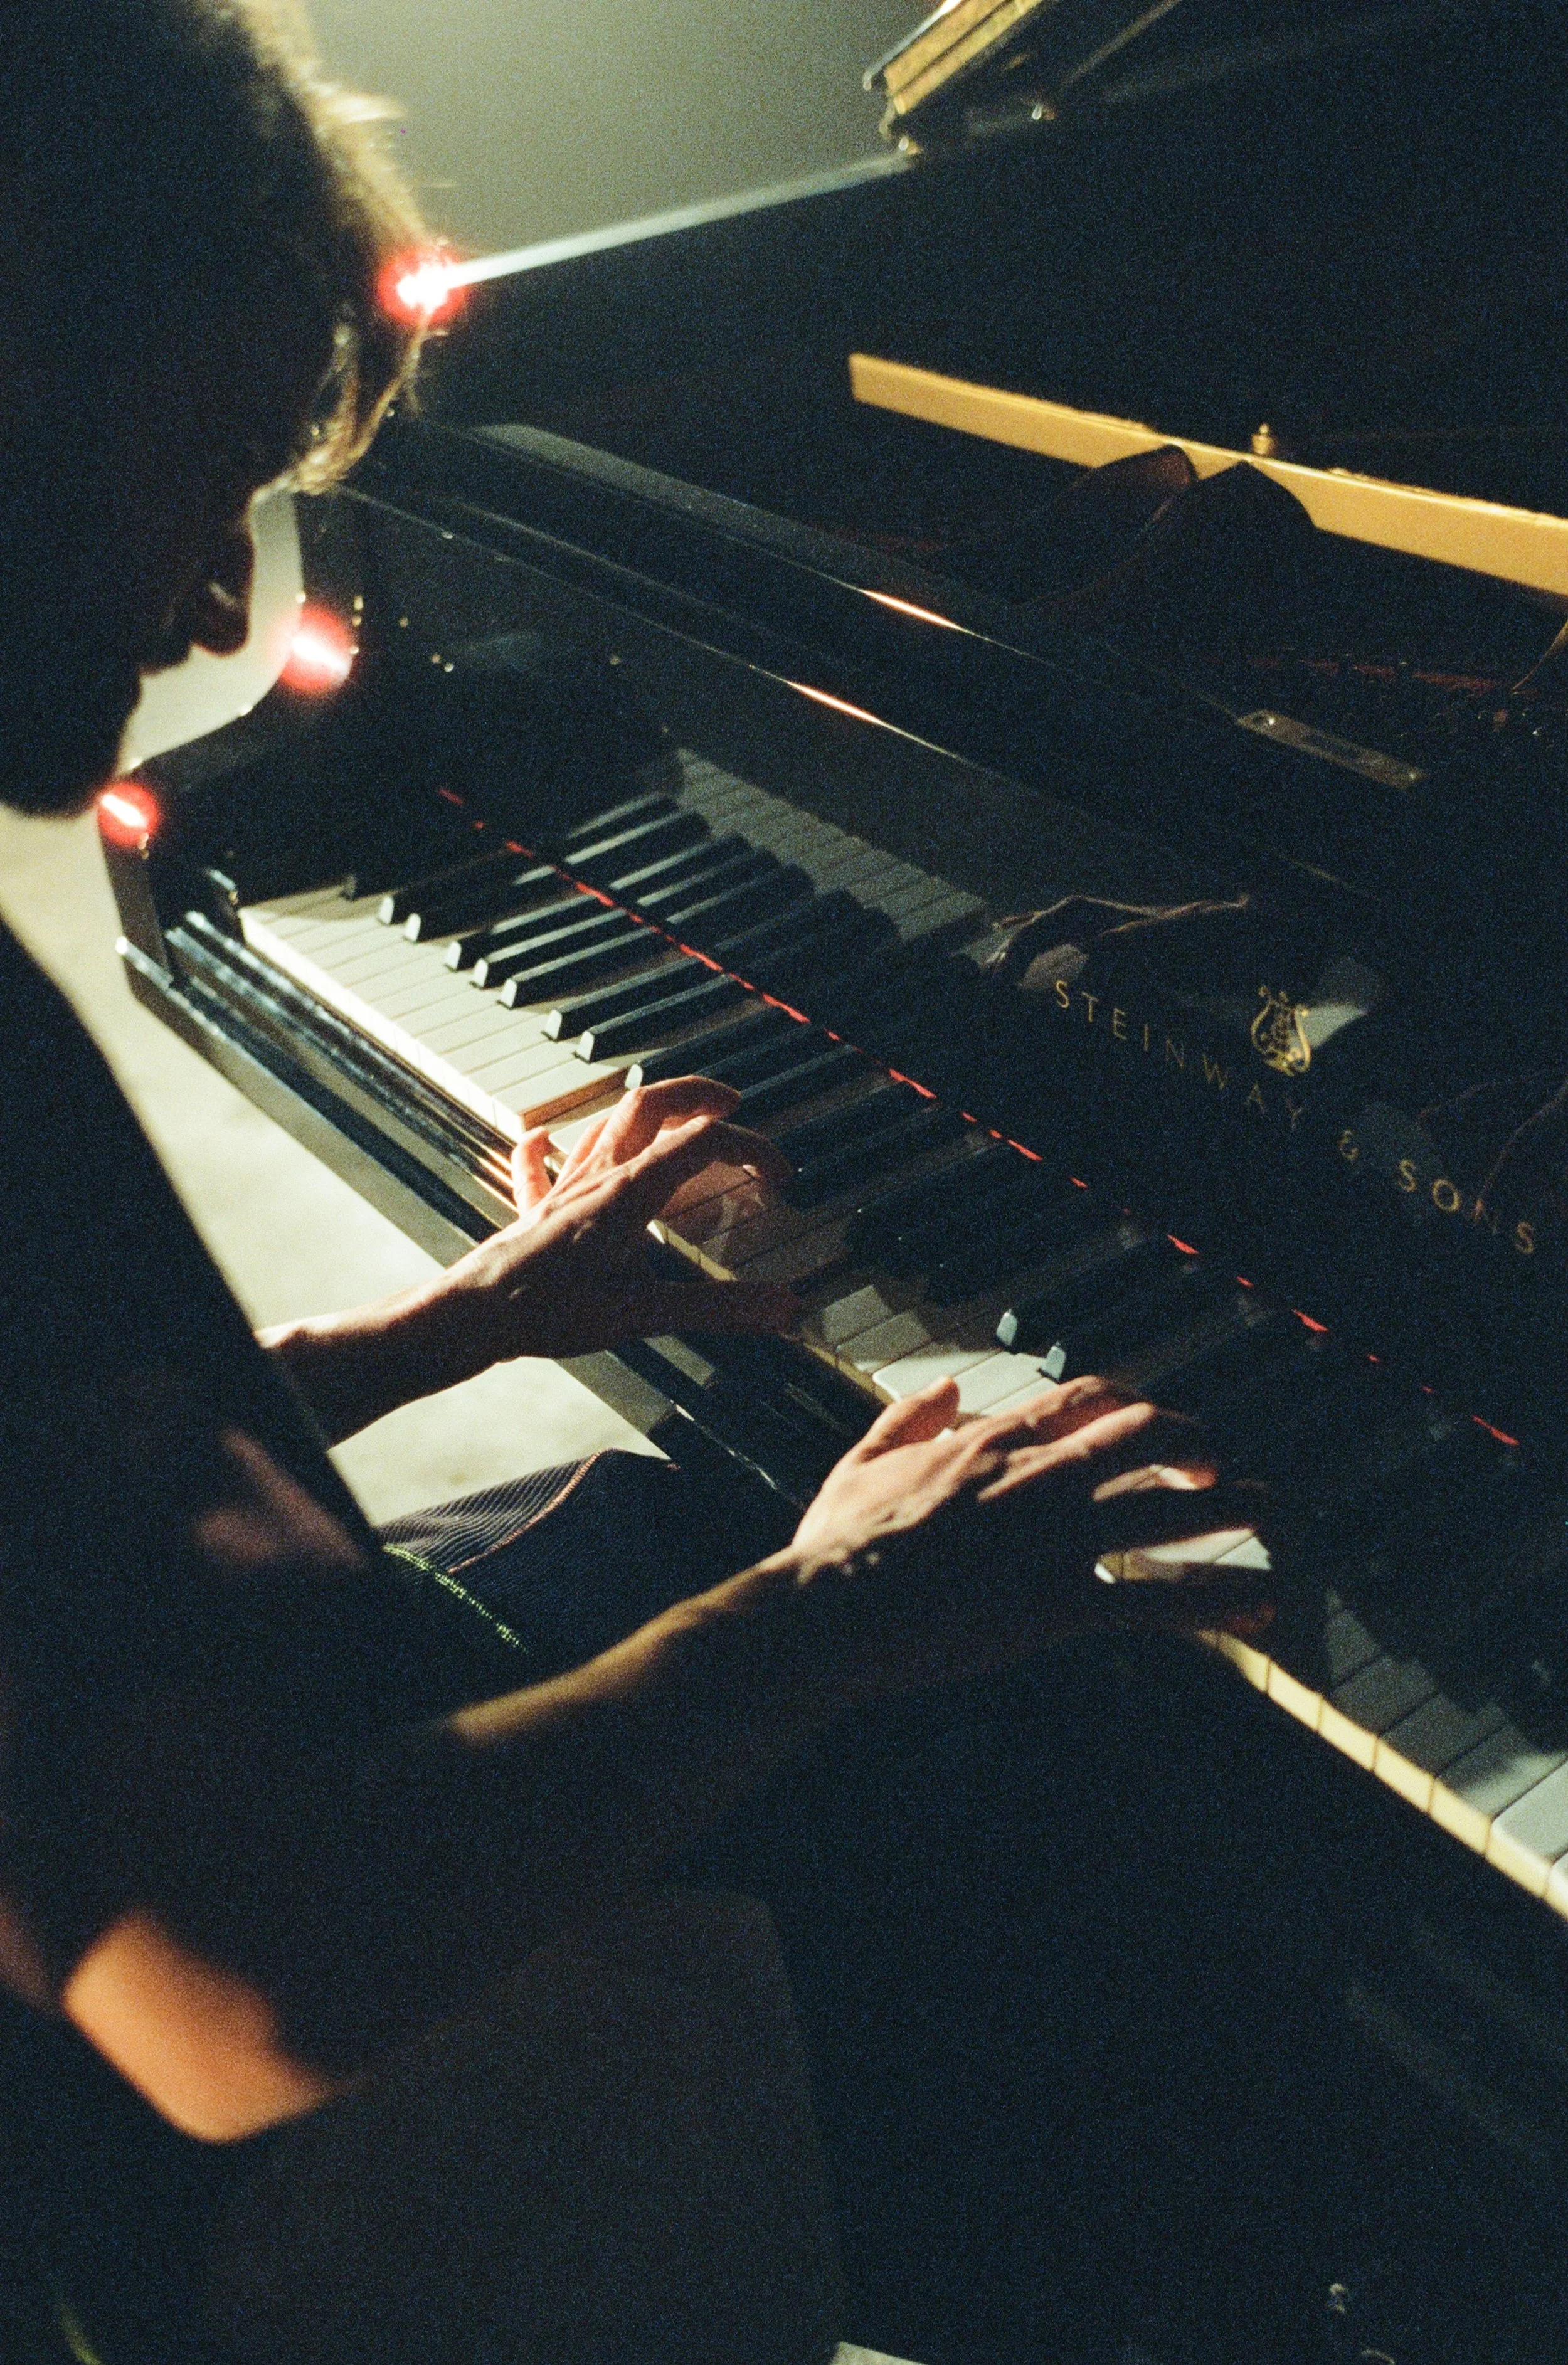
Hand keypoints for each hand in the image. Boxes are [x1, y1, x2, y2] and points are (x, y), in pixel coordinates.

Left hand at [431, 1076, 800, 1364]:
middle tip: (732, 1104)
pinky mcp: (533, 1210)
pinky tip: (542, 1139)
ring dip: (644, 1109)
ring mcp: (563, 1188)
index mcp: (629, 1192)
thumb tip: (782, 1307)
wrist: (471, 1316)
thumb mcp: (641, 1314)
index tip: (780, 1177)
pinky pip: (537, 1165)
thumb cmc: (545, 1310)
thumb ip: (715, 1308)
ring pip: (605, 1123)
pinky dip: (545, 1146)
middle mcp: (597, 1176)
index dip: (751, 1149)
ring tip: (671, 1112)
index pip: (703, 1143)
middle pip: (651, 1105)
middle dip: (697, 1095)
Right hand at [789, 1374, 1272, 1694]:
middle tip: (1216, 1468)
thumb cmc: (837, 1542)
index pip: (1085, 1398)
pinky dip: (1216, 1601)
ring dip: (1228, 1507)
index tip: (1150, 1423)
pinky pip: (1156, 1601)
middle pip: (1144, 1435)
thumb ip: (907, 1418)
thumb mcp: (859, 1462)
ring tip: (1271, 1509)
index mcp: (992, 1442)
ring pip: (1165, 1510)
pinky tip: (1260, 1606)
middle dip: (1193, 1445)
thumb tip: (944, 1388)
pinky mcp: (1061, 1604)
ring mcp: (1054, 1539)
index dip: (1131, 1404)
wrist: (833, 1609)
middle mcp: (1038, 1478)